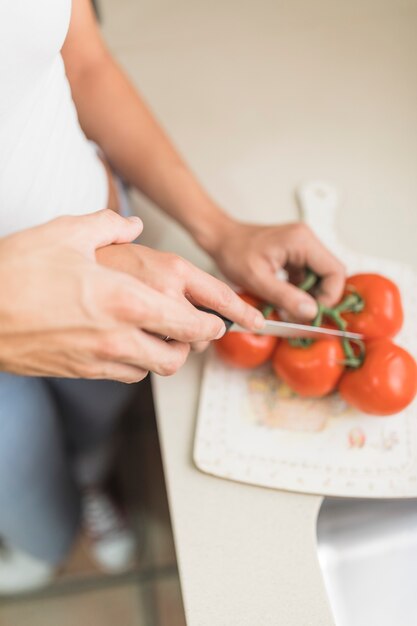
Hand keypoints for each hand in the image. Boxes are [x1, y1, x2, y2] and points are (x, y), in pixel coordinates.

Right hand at [0, 211, 257, 381]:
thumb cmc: (17, 271)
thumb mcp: (66, 232)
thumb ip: (109, 225)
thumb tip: (131, 224)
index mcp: (126, 300)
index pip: (190, 322)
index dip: (214, 323)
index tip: (221, 320)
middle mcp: (120, 336)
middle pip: (178, 356)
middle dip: (193, 345)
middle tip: (193, 330)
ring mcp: (99, 359)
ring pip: (152, 370)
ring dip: (164, 354)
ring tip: (160, 334)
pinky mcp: (80, 372)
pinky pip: (124, 375)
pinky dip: (135, 363)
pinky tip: (126, 342)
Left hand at [205, 220, 344, 320]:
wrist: (221, 239)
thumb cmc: (234, 253)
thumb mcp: (258, 280)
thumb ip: (286, 297)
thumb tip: (312, 312)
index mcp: (302, 241)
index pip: (335, 271)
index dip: (329, 296)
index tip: (312, 314)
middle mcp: (307, 239)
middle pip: (331, 274)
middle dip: (320, 298)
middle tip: (302, 316)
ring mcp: (303, 245)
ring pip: (321, 277)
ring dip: (310, 296)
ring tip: (292, 310)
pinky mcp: (296, 253)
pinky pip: (308, 275)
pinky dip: (301, 290)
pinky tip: (286, 300)